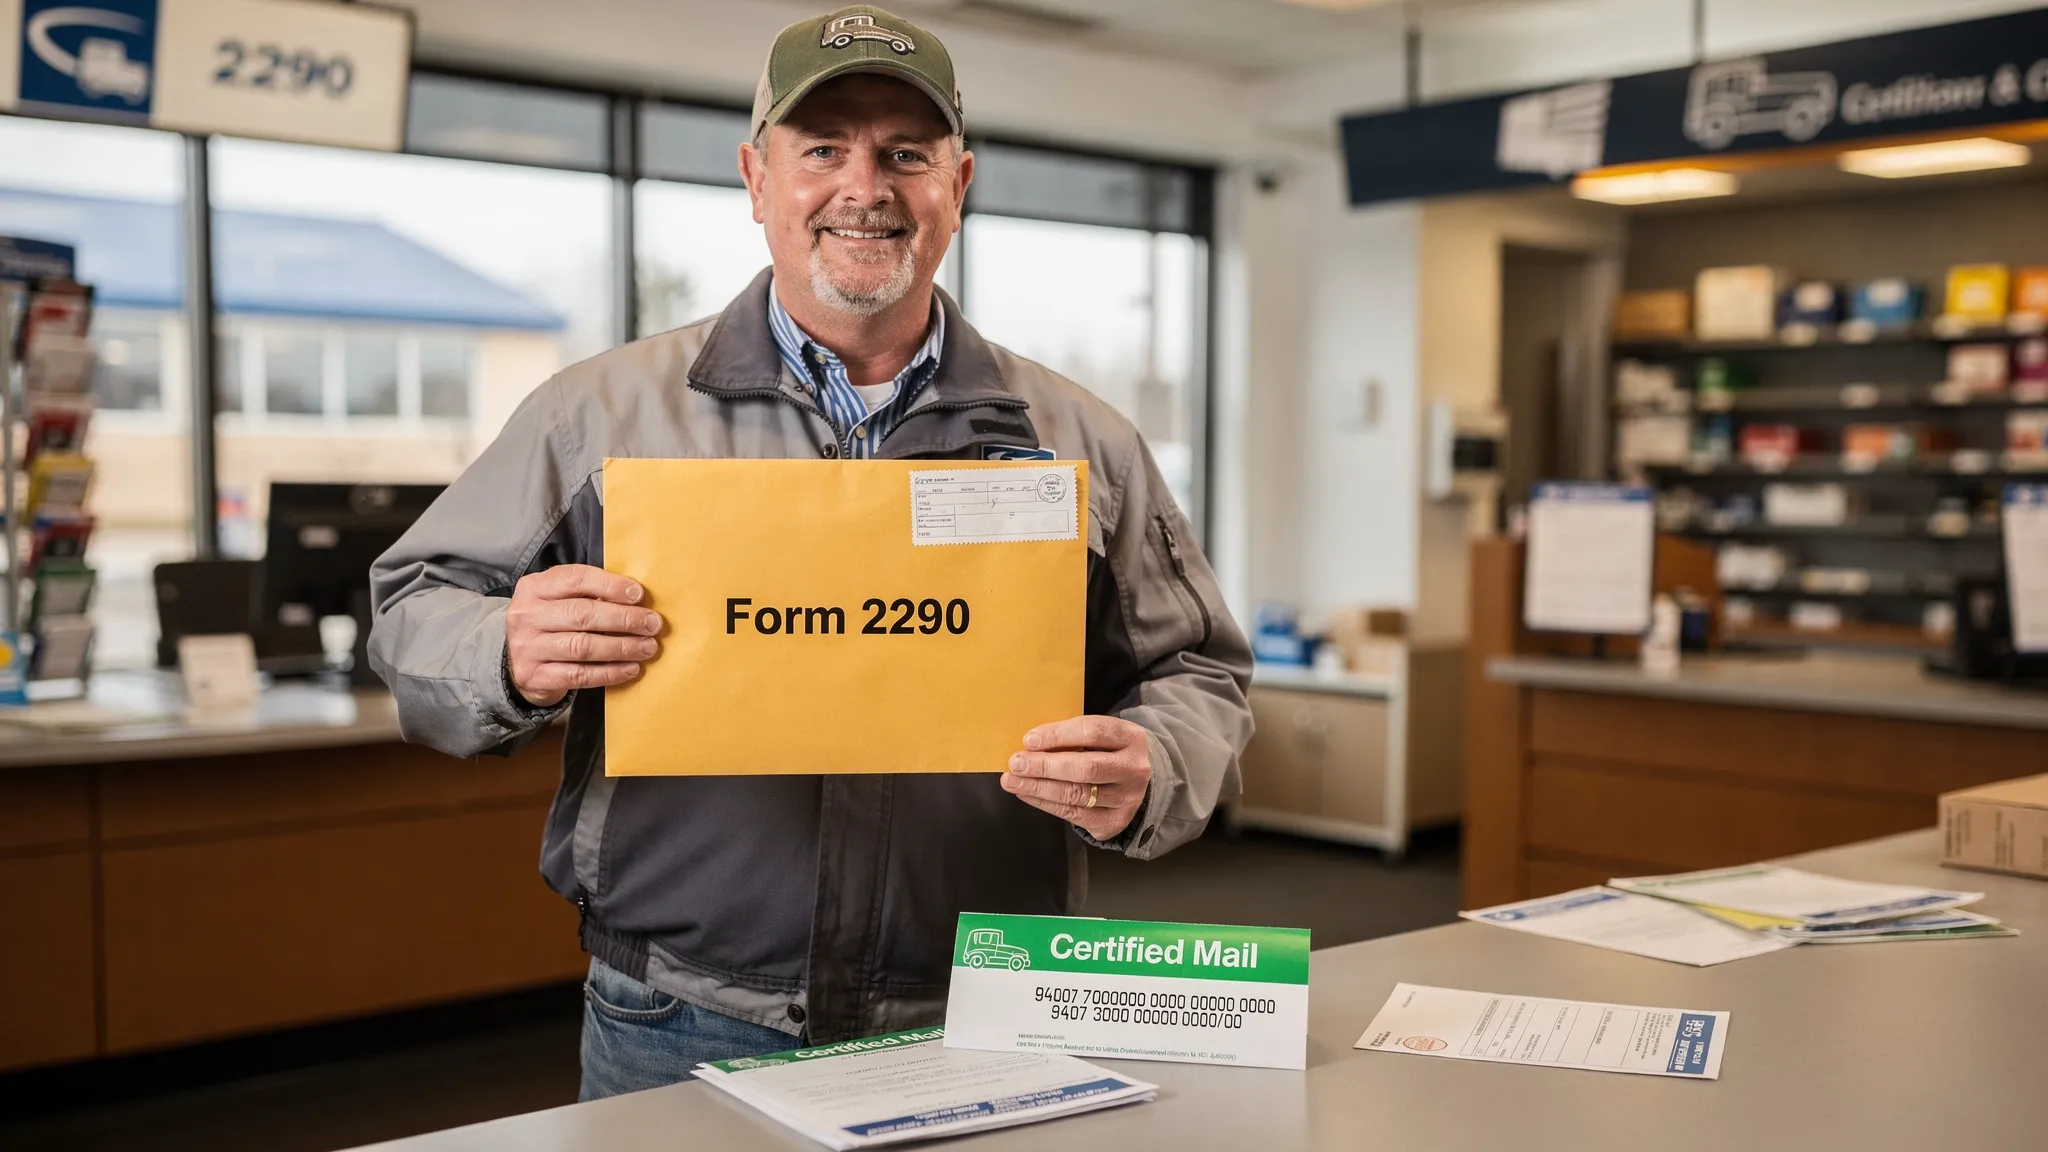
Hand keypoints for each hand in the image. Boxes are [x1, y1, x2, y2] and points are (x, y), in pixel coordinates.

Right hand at [505, 565, 662, 707]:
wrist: (515, 661)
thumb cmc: (550, 624)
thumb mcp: (559, 600)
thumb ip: (589, 595)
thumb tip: (636, 598)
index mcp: (534, 587)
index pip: (575, 579)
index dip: (610, 585)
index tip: (639, 594)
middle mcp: (526, 615)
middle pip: (582, 614)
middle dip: (624, 619)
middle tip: (652, 624)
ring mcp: (527, 648)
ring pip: (583, 646)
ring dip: (622, 647)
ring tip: (647, 647)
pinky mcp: (534, 677)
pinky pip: (579, 675)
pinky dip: (610, 672)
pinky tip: (631, 669)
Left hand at [1001, 716, 1152, 841]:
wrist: (1138, 785)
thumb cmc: (1109, 753)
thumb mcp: (1102, 737)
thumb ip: (1073, 737)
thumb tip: (1030, 744)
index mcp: (1132, 738)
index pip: (1093, 732)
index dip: (1058, 735)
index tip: (1029, 740)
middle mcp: (1134, 769)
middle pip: (1086, 768)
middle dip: (1045, 766)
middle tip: (1016, 763)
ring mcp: (1126, 799)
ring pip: (1077, 794)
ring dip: (1038, 787)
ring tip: (1012, 781)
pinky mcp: (1113, 822)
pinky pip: (1072, 814)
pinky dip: (1045, 803)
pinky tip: (1027, 794)